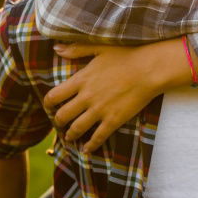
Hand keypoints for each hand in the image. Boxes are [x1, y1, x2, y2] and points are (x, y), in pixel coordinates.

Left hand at [43, 40, 177, 152]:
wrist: (149, 69)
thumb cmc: (126, 55)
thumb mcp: (99, 48)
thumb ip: (76, 49)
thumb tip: (56, 47)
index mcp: (81, 79)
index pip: (54, 96)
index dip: (48, 103)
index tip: (49, 106)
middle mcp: (87, 97)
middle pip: (62, 116)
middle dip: (58, 122)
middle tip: (59, 123)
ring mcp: (100, 110)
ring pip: (76, 129)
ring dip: (70, 135)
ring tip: (69, 137)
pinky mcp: (113, 120)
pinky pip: (98, 137)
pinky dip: (90, 145)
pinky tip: (86, 150)